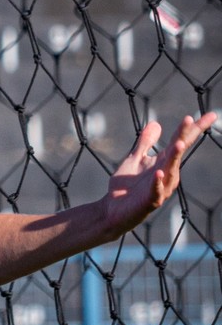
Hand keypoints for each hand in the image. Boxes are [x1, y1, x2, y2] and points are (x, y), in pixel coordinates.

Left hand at [104, 112, 217, 233]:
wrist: (113, 210)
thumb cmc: (126, 186)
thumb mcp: (135, 159)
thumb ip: (145, 143)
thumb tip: (156, 123)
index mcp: (164, 162)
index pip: (182, 141)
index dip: (194, 128)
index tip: (211, 114)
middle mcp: (167, 173)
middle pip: (178, 152)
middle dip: (184, 136)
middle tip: (191, 119)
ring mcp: (160, 187)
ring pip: (170, 170)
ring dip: (174, 157)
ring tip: (179, 143)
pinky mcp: (150, 201)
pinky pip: (156, 191)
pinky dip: (157, 182)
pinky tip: (158, 173)